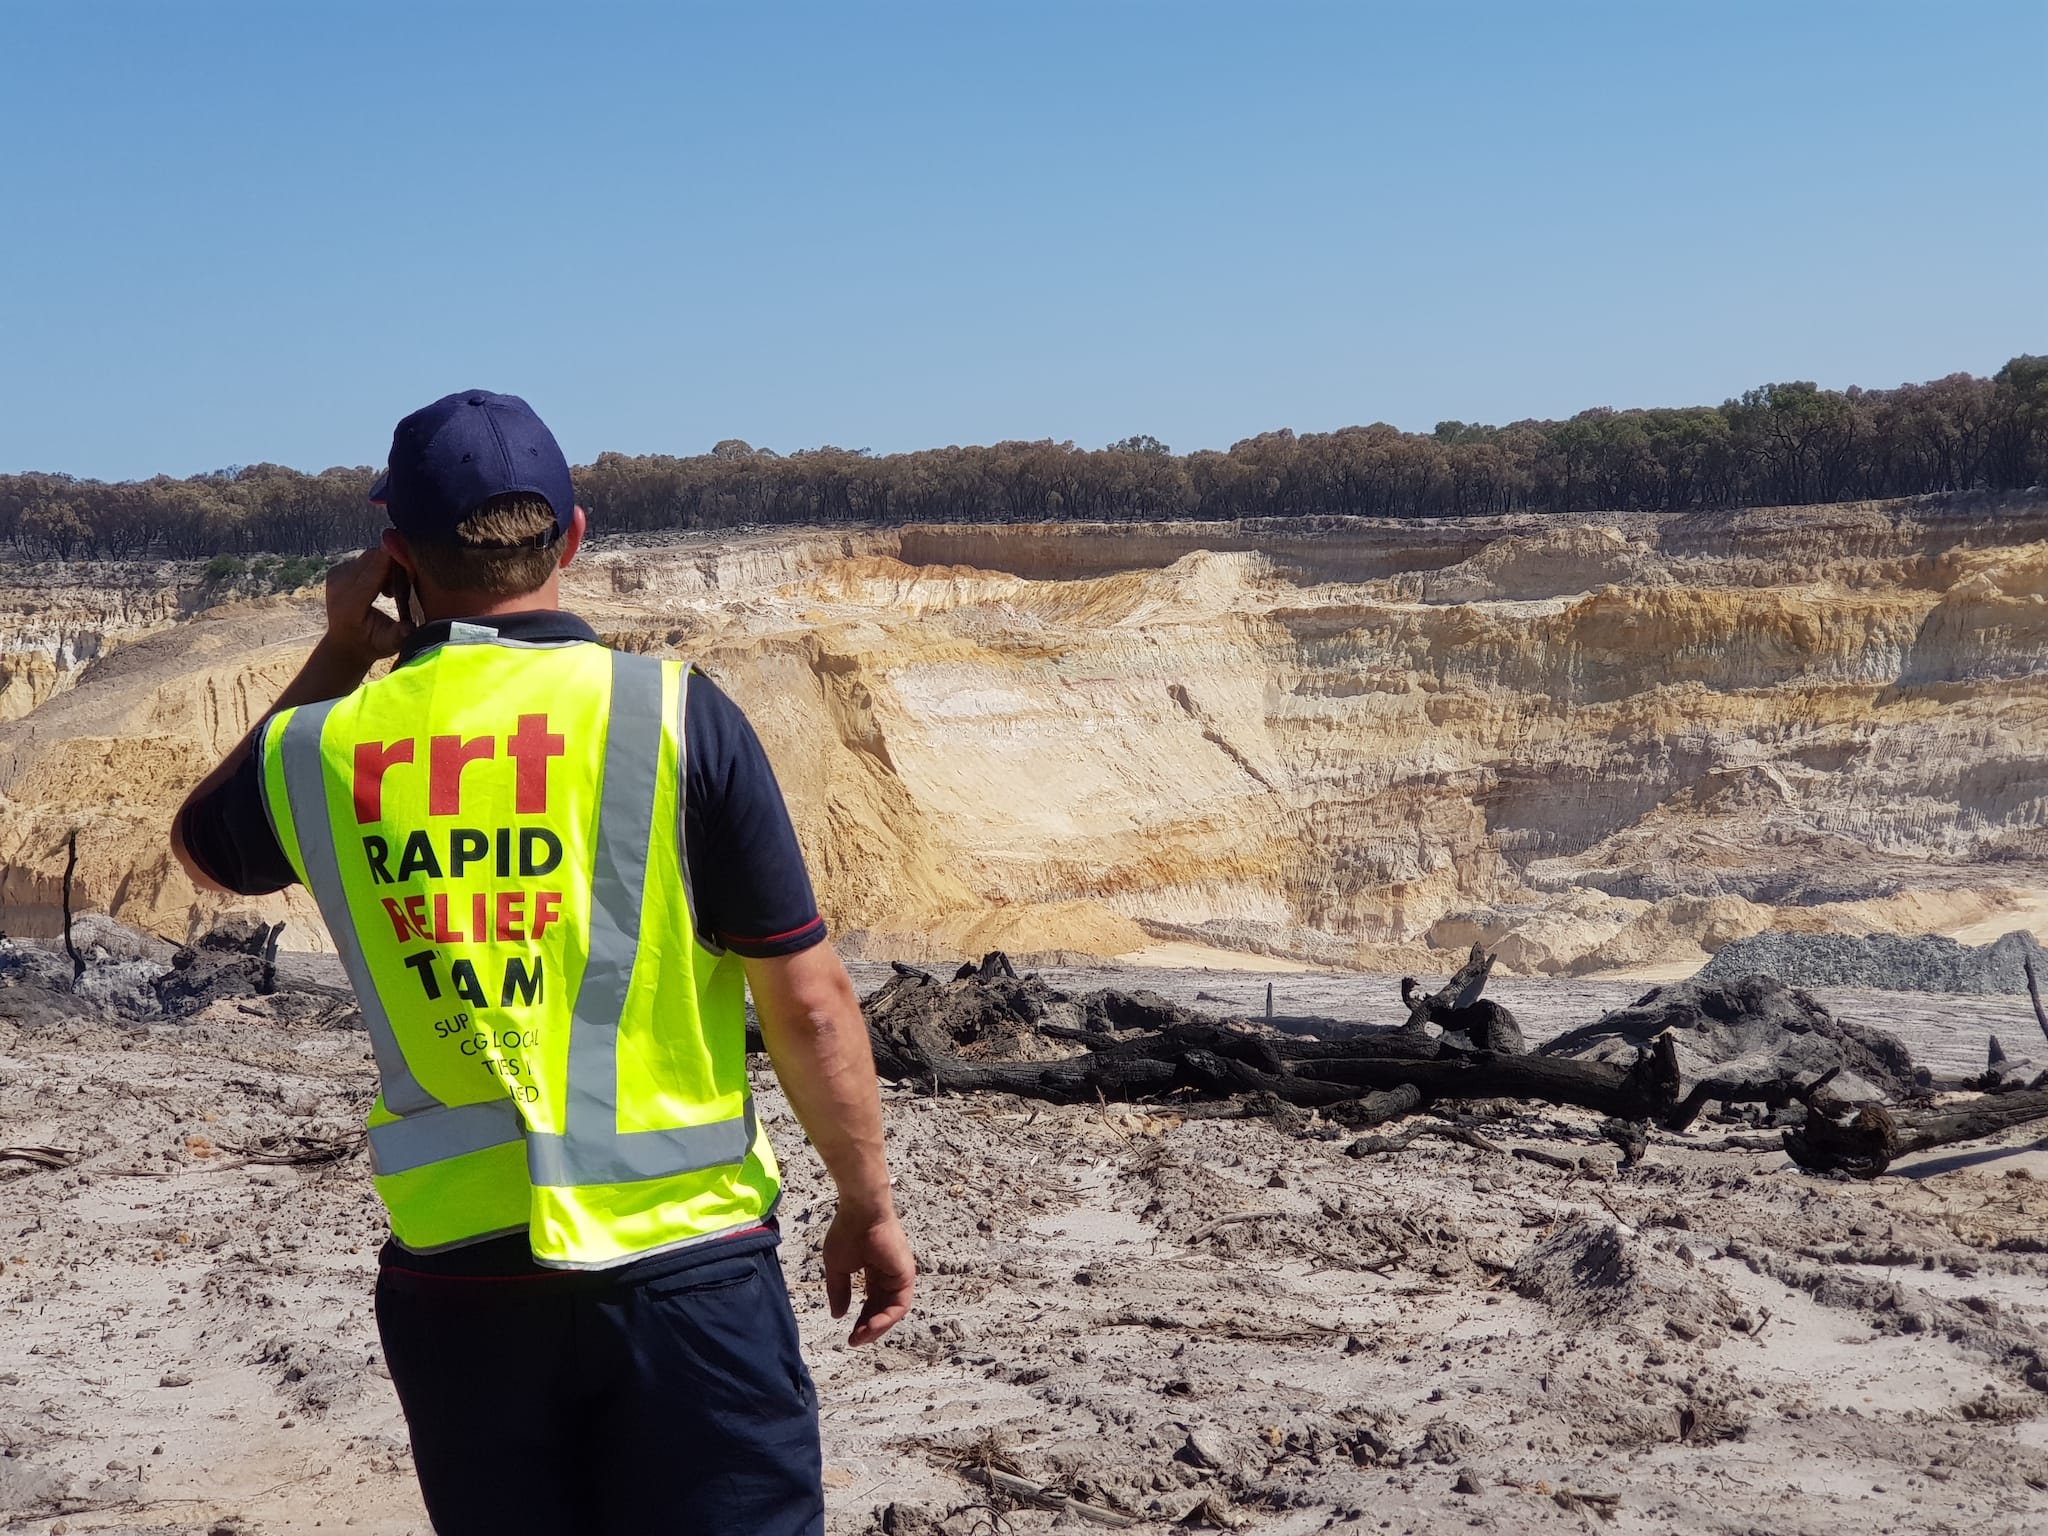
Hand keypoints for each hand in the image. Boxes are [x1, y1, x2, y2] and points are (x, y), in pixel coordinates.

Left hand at [322, 547, 410, 666]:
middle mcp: (338, 588)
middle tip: (404, 583)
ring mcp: (334, 577)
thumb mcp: (388, 645)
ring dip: (385, 565)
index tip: (404, 546)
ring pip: (368, 557)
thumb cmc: (371, 644)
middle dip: (391, 563)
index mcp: (350, 607)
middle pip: (370, 560)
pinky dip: (376, 566)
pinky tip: (380, 585)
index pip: (371, 576)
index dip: (387, 560)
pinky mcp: (335, 571)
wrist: (345, 643)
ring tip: (390, 590)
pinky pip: (362, 559)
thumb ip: (398, 635)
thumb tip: (410, 628)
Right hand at [822, 1204, 914, 1345]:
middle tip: (854, 1341)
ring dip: (877, 1328)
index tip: (849, 1334)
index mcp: (875, 1270)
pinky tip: (869, 1327)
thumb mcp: (837, 1267)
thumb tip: (838, 1315)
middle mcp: (890, 1274)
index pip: (872, 1301)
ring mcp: (899, 1275)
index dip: (861, 1319)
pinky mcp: (905, 1275)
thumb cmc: (847, 1231)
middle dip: (869, 1328)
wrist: (860, 1212)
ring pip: (892, 1311)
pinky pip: (899, 1305)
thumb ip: (839, 1291)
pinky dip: (885, 1319)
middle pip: (882, 1309)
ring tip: (859, 1338)